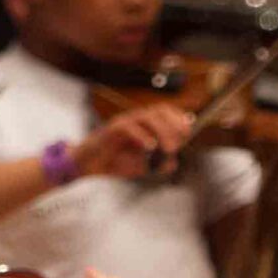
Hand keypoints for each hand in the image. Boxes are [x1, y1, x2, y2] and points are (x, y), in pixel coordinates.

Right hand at [73, 106, 194, 181]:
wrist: (89, 165)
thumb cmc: (114, 162)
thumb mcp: (141, 166)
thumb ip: (157, 164)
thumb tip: (172, 164)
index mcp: (144, 124)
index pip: (165, 112)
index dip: (179, 119)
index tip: (188, 131)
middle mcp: (135, 119)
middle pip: (159, 110)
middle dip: (173, 124)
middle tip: (180, 142)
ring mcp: (124, 122)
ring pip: (147, 117)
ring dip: (162, 131)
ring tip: (169, 149)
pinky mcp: (112, 129)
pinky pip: (129, 127)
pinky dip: (142, 136)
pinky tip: (150, 147)